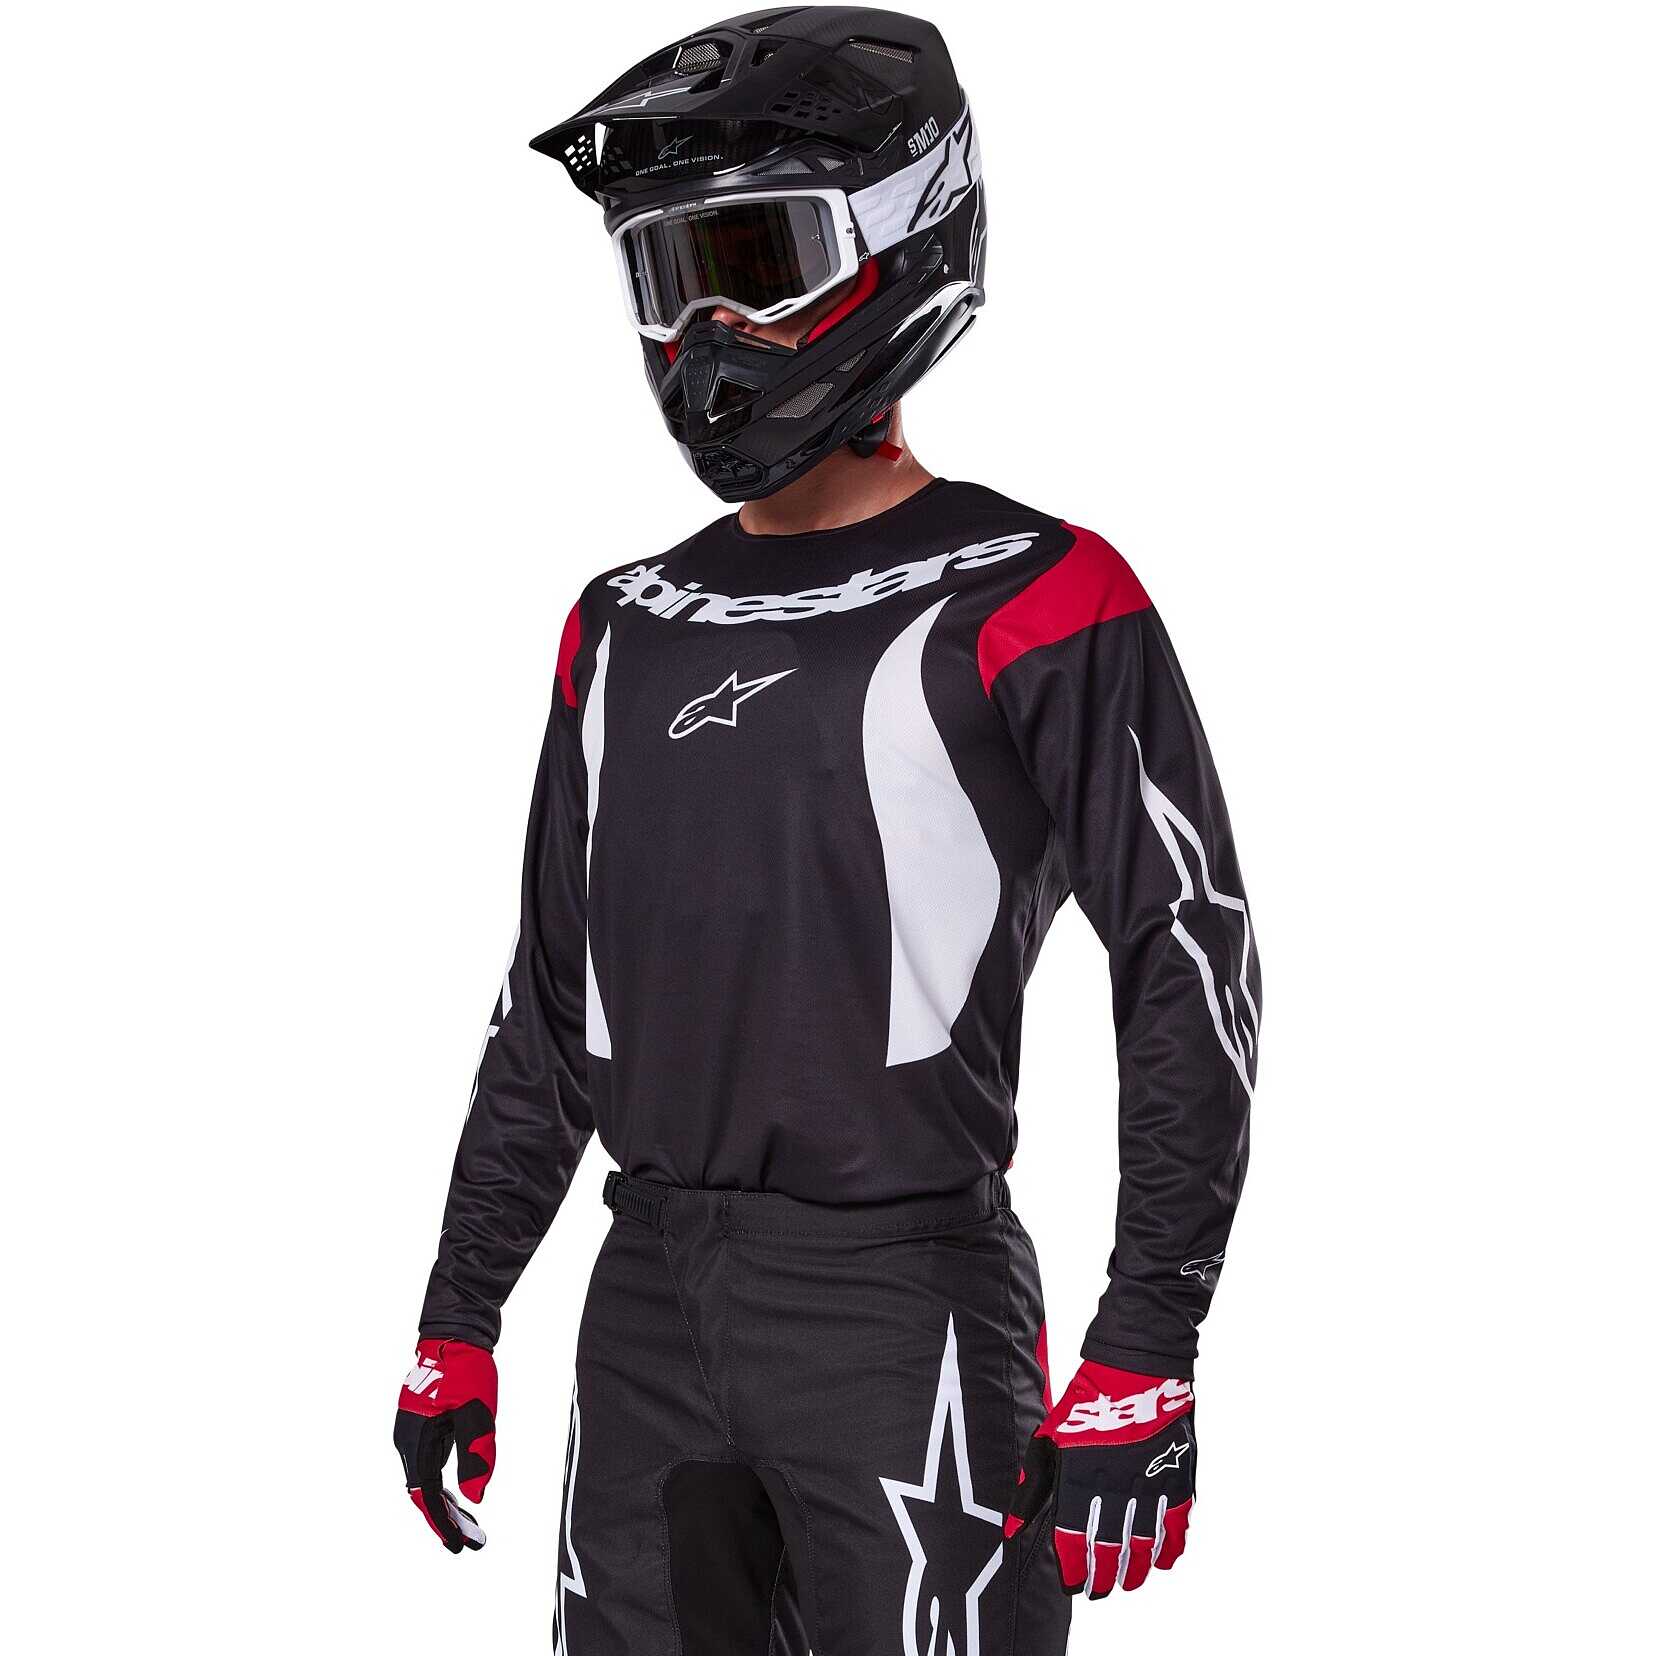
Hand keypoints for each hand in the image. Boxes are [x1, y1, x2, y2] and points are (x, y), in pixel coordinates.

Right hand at [394, 1337, 497, 1551]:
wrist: (454, 1334)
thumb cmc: (466, 1370)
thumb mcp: (478, 1413)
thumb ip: (476, 1455)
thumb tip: (478, 1498)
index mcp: (417, 1440)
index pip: (428, 1494)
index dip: (443, 1523)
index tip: (460, 1547)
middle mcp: (409, 1441)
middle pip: (425, 1492)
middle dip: (446, 1519)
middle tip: (471, 1541)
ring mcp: (414, 1433)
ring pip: (427, 1480)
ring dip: (446, 1504)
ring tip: (470, 1525)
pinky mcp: (423, 1425)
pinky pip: (430, 1465)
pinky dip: (444, 1484)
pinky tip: (459, 1494)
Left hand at [1005, 1361, 1194, 1598]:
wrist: (1136, 1366)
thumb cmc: (1087, 1401)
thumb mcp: (1050, 1438)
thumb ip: (1033, 1486)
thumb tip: (1013, 1528)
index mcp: (1080, 1477)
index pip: (1073, 1539)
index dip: (1073, 1569)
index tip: (1072, 1586)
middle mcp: (1115, 1487)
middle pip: (1109, 1549)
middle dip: (1103, 1577)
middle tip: (1098, 1592)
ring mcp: (1150, 1484)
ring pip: (1144, 1545)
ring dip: (1136, 1570)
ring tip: (1128, 1583)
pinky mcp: (1178, 1477)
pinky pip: (1178, 1525)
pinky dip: (1171, 1548)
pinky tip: (1162, 1560)